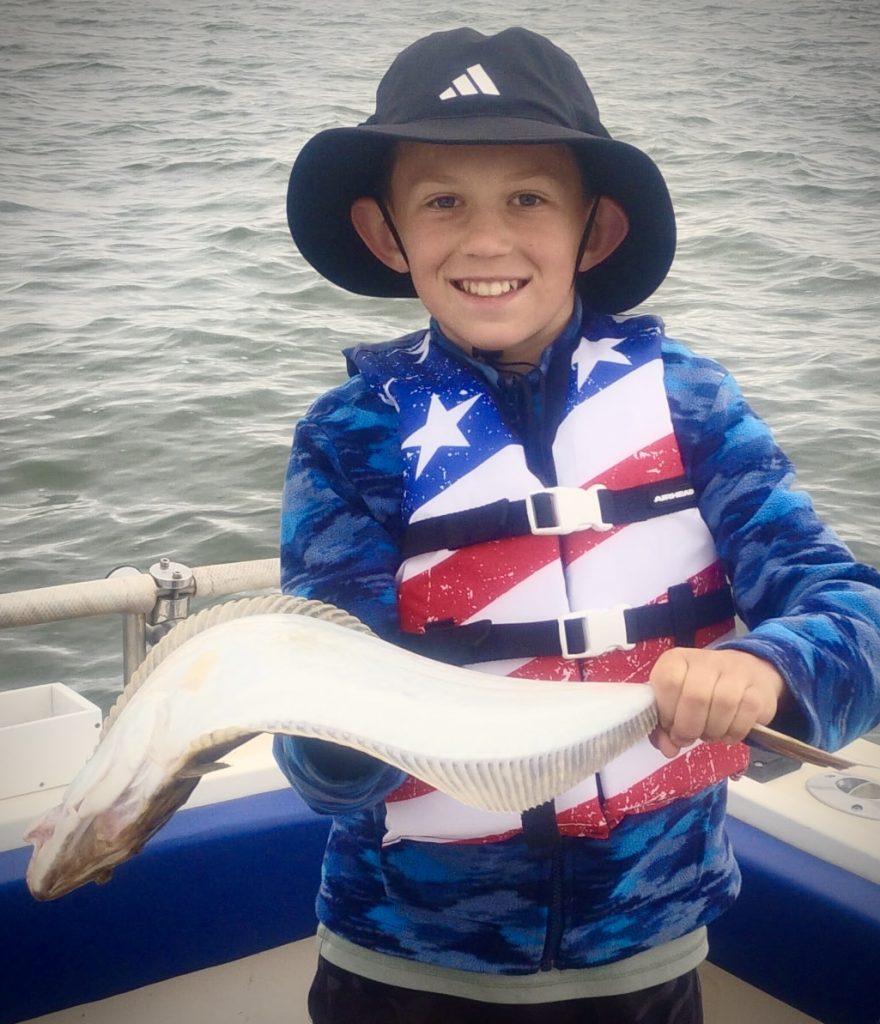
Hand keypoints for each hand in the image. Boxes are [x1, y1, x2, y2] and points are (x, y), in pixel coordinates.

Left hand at [649, 648, 785, 757]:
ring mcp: (735, 671)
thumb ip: (664, 726)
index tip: (670, 726)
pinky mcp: (758, 689)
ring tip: (709, 734)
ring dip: (712, 731)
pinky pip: (746, 714)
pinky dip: (734, 732)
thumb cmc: (703, 692)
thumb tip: (668, 748)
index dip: (667, 712)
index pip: (667, 682)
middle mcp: (706, 660)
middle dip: (689, 728)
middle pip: (695, 697)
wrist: (746, 675)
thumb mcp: (676, 702)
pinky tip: (728, 734)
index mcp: (677, 660)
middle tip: (689, 737)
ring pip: (723, 704)